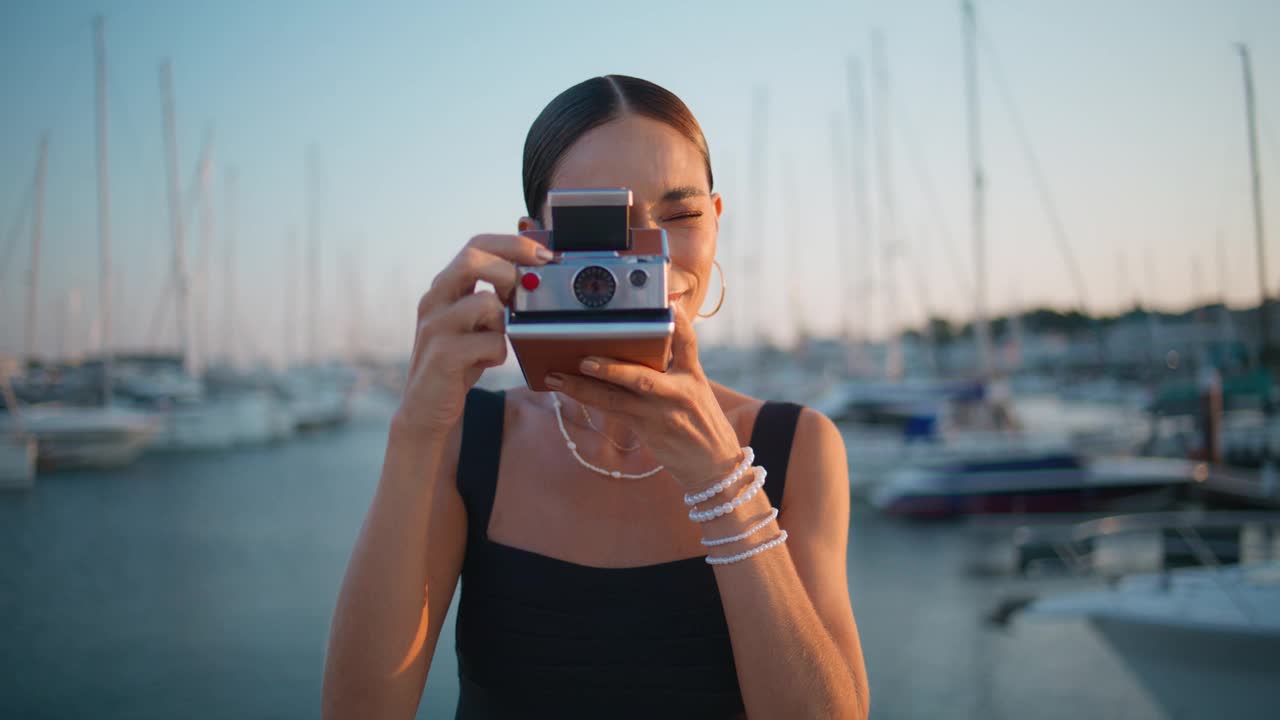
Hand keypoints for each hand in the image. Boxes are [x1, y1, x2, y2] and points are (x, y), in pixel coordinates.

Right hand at [394, 234, 551, 437]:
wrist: (425, 409)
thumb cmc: (458, 363)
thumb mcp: (475, 325)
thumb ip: (495, 300)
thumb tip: (535, 276)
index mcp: (444, 288)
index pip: (475, 245)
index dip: (512, 244)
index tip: (543, 255)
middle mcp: (435, 300)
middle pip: (472, 260)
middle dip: (509, 269)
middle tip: (526, 290)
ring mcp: (436, 326)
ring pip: (485, 302)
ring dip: (505, 321)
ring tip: (498, 338)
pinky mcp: (443, 355)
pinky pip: (491, 342)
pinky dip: (499, 353)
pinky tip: (489, 362)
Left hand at [546, 303, 742, 490]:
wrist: (712, 463)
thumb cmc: (699, 419)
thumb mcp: (696, 387)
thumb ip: (673, 363)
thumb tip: (640, 339)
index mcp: (693, 376)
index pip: (688, 343)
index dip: (679, 323)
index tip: (668, 304)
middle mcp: (677, 393)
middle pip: (641, 377)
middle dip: (611, 369)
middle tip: (584, 360)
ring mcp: (660, 414)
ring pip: (616, 399)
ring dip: (583, 388)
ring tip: (556, 377)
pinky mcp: (646, 429)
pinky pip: (612, 411)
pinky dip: (589, 398)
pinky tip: (567, 389)